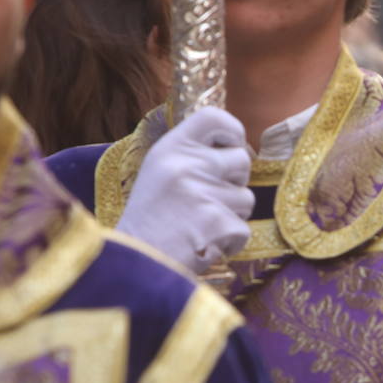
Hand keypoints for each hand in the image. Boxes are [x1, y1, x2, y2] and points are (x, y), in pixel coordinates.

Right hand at [118, 107, 253, 274]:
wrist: (136, 265)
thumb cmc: (151, 221)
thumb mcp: (159, 173)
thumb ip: (191, 156)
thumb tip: (237, 148)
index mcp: (170, 148)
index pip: (214, 117)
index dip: (233, 130)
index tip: (233, 146)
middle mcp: (186, 164)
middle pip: (242, 160)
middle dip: (235, 182)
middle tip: (207, 201)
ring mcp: (202, 193)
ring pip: (246, 198)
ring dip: (231, 215)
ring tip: (198, 226)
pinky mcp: (217, 222)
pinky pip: (243, 229)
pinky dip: (229, 242)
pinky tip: (202, 244)